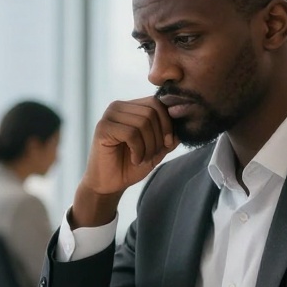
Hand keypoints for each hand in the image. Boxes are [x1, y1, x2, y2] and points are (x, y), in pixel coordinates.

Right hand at [72, 96, 176, 226]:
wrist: (110, 184)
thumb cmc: (131, 165)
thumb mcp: (157, 148)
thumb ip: (170, 135)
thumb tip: (184, 121)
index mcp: (131, 107)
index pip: (156, 103)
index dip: (167, 123)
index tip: (168, 143)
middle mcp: (118, 107)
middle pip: (151, 112)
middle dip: (158, 137)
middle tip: (151, 155)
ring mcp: (109, 116)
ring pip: (142, 122)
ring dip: (148, 146)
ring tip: (142, 158)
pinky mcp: (102, 128)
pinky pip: (131, 133)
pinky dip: (138, 150)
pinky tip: (134, 159)